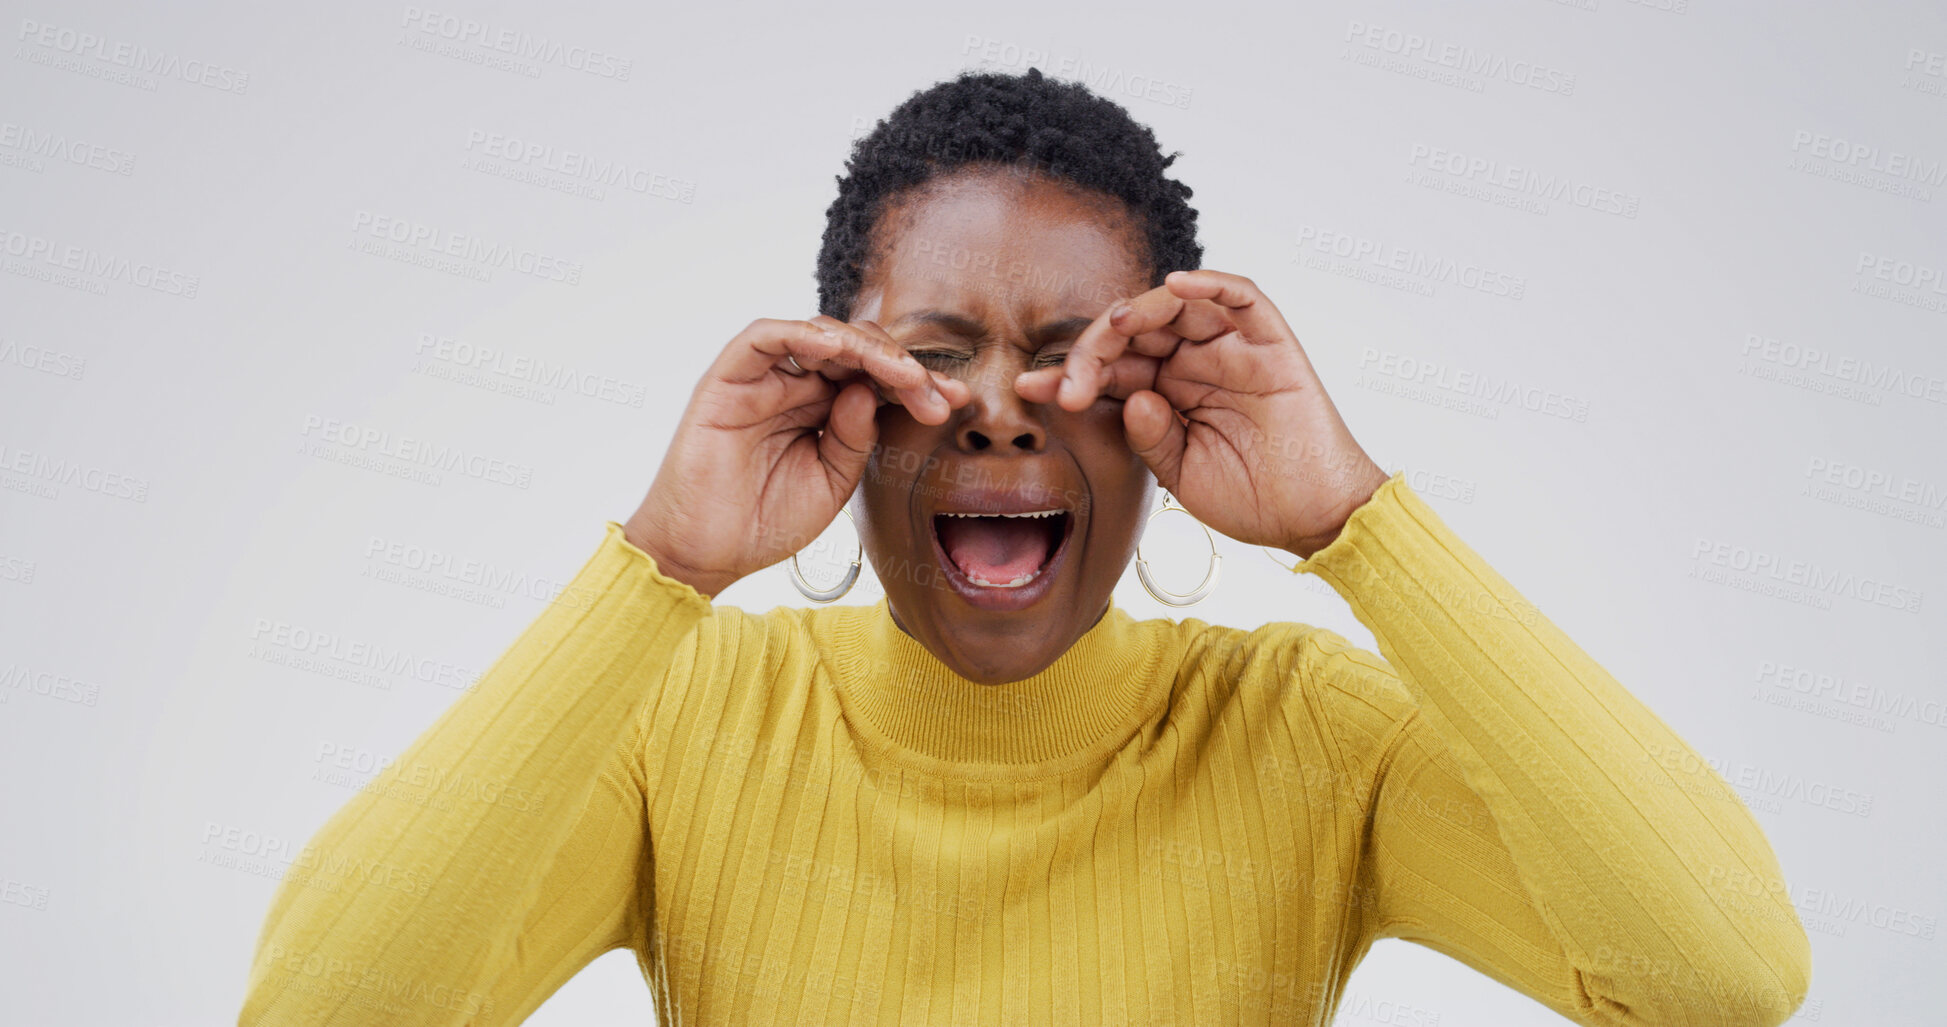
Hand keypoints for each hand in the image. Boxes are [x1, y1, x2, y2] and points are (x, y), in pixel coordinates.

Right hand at [624, 316, 970, 595]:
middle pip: (855, 350)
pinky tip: (836, 349)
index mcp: (823, 409)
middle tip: (935, 392)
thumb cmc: (764, 520)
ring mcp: (762, 379)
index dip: (917, 383)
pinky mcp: (727, 378)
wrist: (706, 554)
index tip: (956, 400)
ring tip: (901, 372)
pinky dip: (801, 334)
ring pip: (818, 335)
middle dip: (903, 366)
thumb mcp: (832, 482)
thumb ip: (856, 437)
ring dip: (866, 348)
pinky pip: (764, 337)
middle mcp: (795, 385)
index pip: (876, 378)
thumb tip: (872, 390)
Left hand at [1015, 269, 1388, 559]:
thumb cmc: (1253, 496)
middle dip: (1094, 351)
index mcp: (1168, 392)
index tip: (1028, 389)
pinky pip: (1241, 296)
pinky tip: (1175, 286)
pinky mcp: (1270, 342)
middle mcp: (1195, 362)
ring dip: (1139, 311)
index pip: (1111, 370)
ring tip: (1114, 329)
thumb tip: (1127, 399)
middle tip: (1072, 385)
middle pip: (1135, 333)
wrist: (1315, 516)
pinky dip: (1209, 283)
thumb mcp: (1180, 472)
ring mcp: (1232, 348)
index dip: (1070, 375)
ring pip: (1177, 307)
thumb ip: (1149, 435)